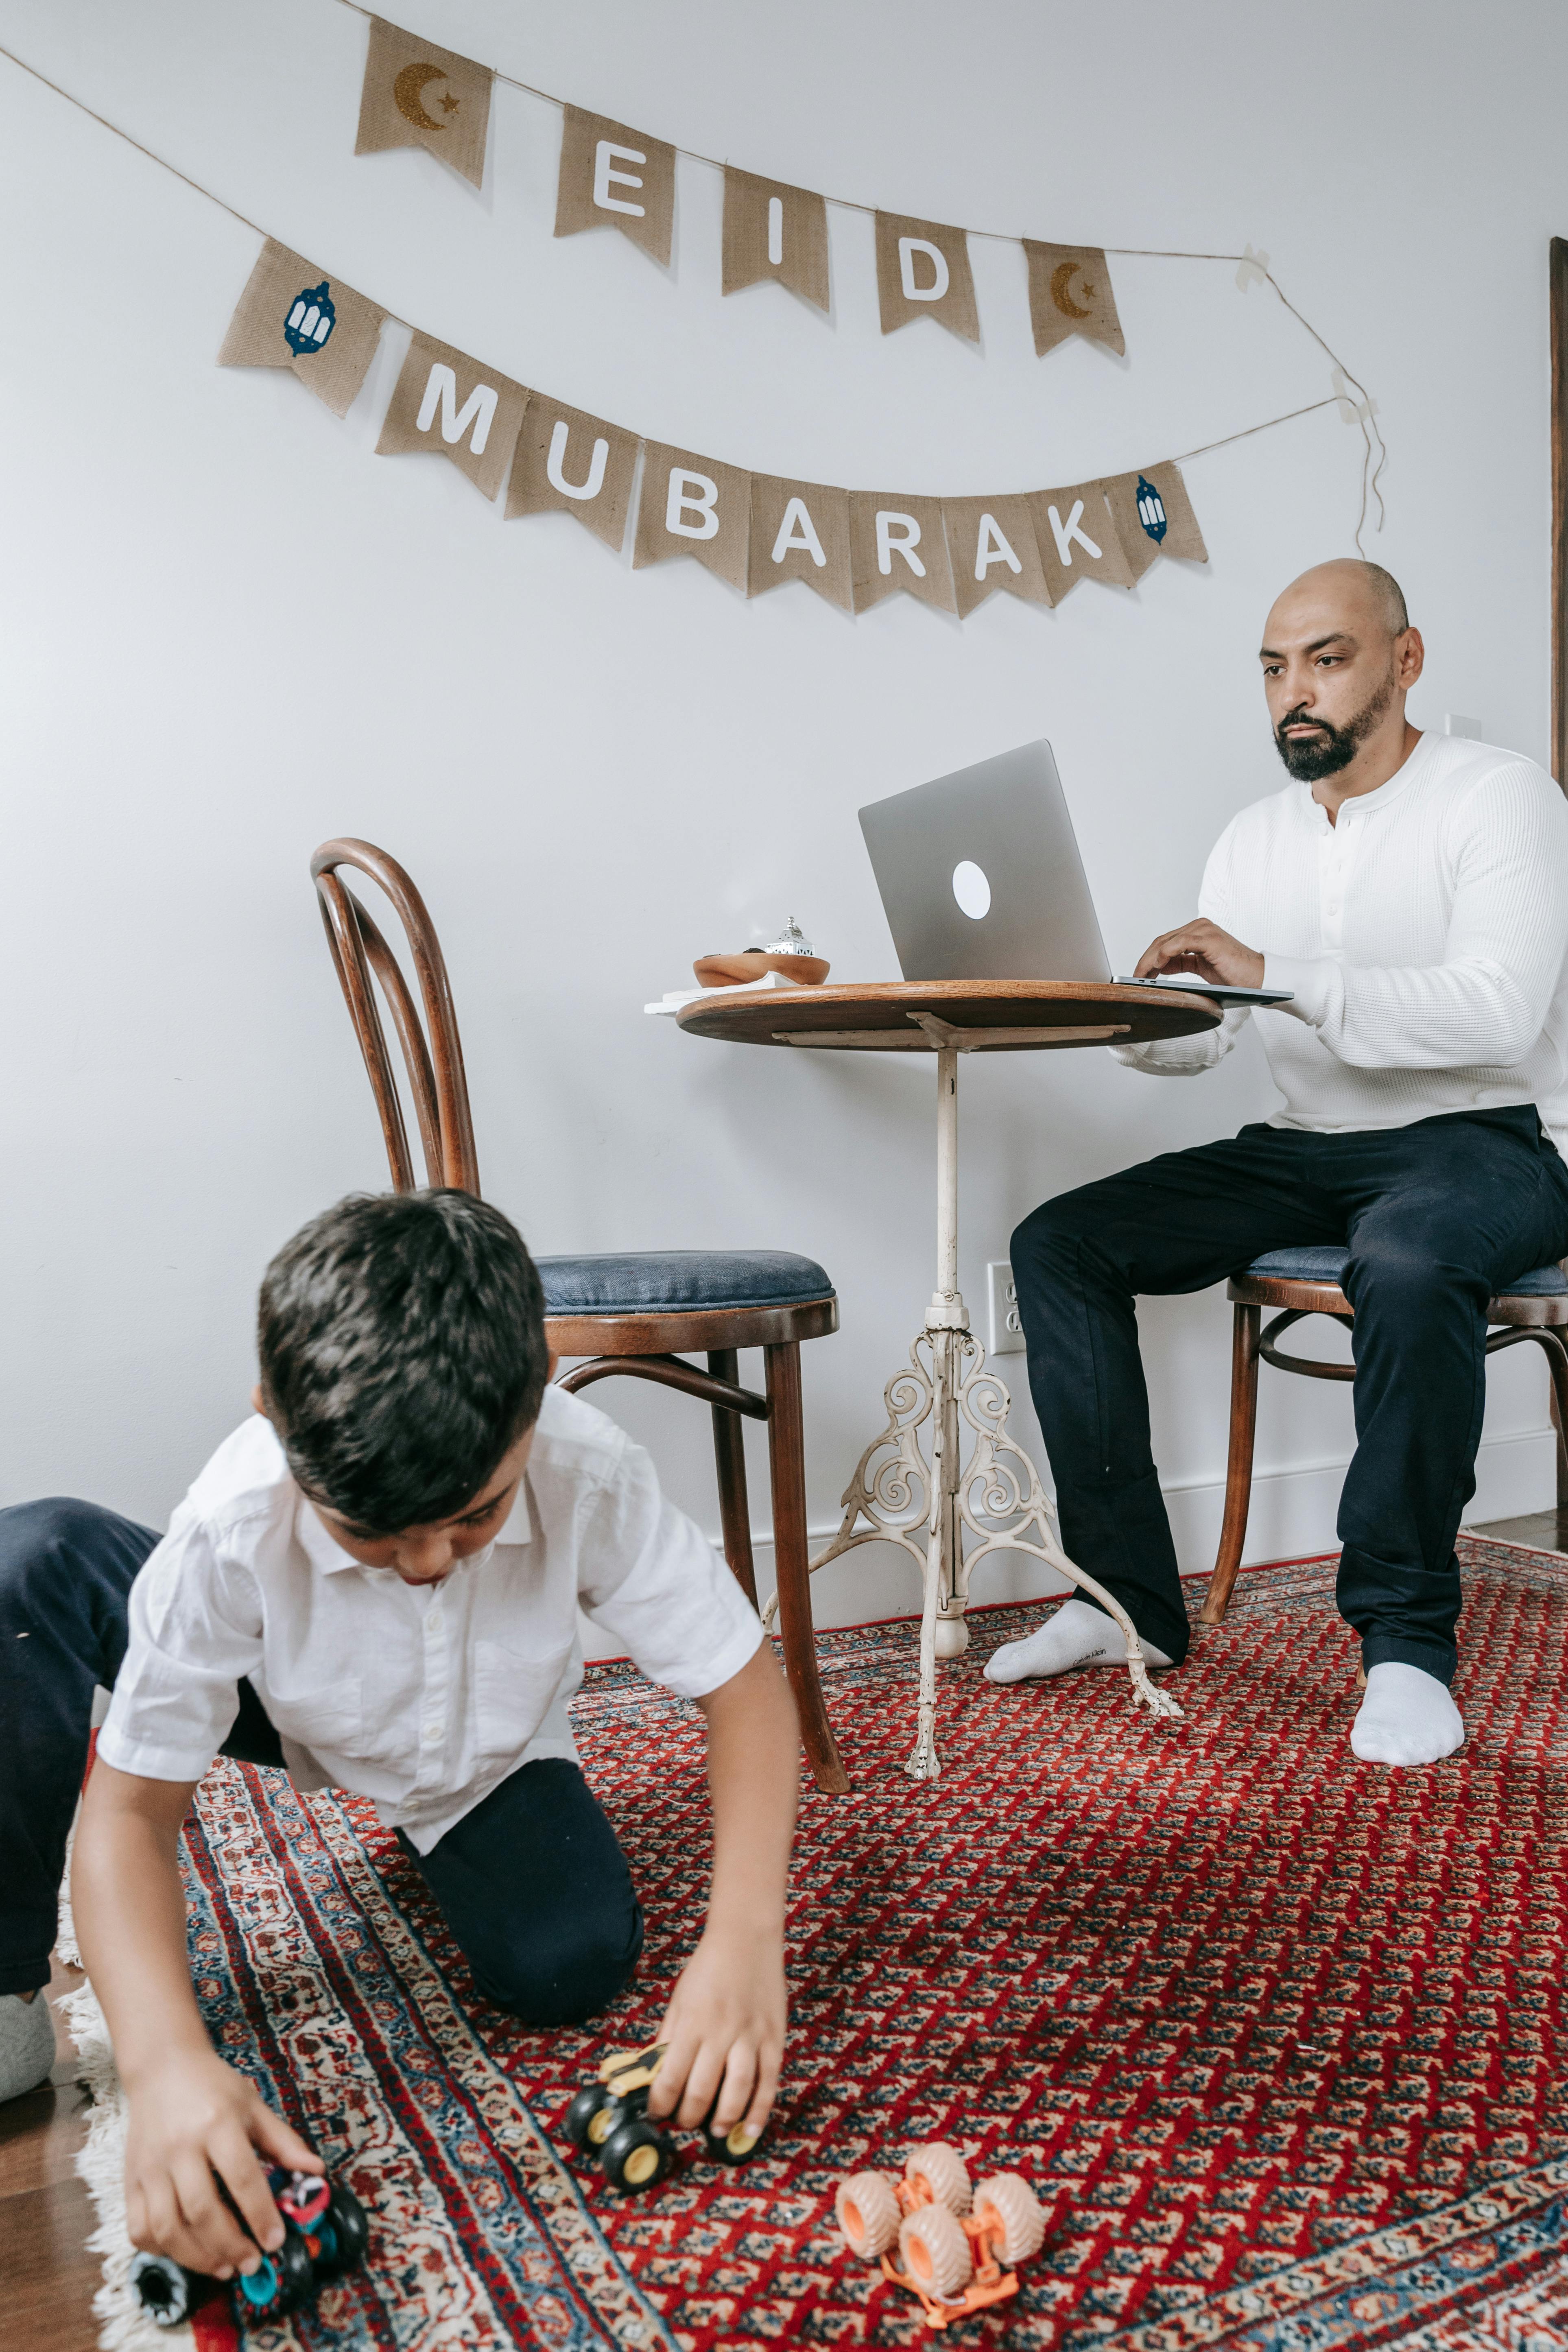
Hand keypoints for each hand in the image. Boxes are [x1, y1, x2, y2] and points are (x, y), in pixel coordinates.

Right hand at [124, 2047, 321, 2279]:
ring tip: (223, 2268)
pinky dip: (161, 2250)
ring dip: (197, 2257)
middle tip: (251, 2263)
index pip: (242, 2178)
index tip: (275, 2242)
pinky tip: (186, 2253)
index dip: (260, 2215)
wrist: (162, 2068)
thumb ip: (283, 2141)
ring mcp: (150, 2167)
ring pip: (167, 2227)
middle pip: (203, 2210)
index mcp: (217, 2124)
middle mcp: (180, 2148)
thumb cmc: (213, 2087)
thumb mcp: (253, 2106)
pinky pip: (138, 2228)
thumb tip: (317, 2172)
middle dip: (230, 2246)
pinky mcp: (130, 2180)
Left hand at [644, 1925, 785, 2140]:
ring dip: (723, 2119)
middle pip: (702, 2090)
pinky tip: (749, 2130)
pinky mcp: (774, 2038)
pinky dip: (760, 2110)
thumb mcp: (679, 2000)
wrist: (747, 1938)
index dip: (660, 2104)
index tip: (656, 2114)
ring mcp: (751, 2036)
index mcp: (692, 2023)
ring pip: (738, 2091)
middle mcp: (720, 2032)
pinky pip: (769, 2082)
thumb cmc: (708, 1968)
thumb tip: (656, 2075)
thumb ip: (669, 2038)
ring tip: (714, 2131)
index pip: (670, 2077)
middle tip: (684, 2123)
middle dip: (689, 2116)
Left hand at [1135, 919, 1263, 989]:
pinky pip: (1181, 943)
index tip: (1139, 974)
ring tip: (1142, 975)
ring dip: (1151, 959)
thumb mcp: (1201, 968)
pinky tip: (1156, 965)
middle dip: (1146, 960)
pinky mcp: (1209, 939)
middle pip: (1162, 941)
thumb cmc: (1234, 974)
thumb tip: (1160, 966)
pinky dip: (1165, 953)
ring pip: (1168, 942)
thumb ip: (1182, 963)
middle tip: (1135, 977)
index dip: (1148, 958)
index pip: (1165, 942)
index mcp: (1197, 932)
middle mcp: (1199, 927)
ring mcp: (1204, 931)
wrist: (1257, 978)